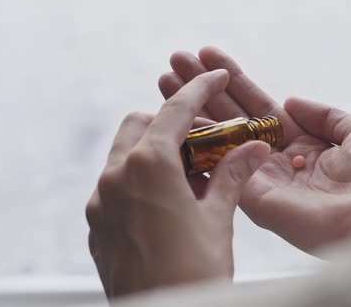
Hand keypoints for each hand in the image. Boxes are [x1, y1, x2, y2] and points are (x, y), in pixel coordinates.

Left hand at [86, 70, 269, 296]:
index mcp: (148, 167)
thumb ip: (232, 176)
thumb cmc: (193, 274)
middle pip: (140, 125)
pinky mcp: (96, 226)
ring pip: (123, 155)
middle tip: (204, 142)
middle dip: (171, 122)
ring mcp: (100, 203)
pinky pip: (114, 186)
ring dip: (154, 152)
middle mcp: (115, 177)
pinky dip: (138, 180)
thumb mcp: (218, 220)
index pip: (176, 111)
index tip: (216, 77)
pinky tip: (166, 203)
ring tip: (190, 177)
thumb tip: (253, 148)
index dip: (200, 89)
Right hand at [158, 47, 350, 251]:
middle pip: (230, 115)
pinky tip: (177, 119)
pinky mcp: (253, 197)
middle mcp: (274, 155)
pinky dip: (198, 143)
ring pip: (218, 137)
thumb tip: (291, 101)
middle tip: (176, 61)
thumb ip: (326, 114)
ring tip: (166, 78)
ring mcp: (260, 175)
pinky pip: (220, 167)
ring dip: (191, 109)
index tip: (207, 55)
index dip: (233, 80)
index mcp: (300, 139)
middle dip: (203, 87)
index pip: (256, 103)